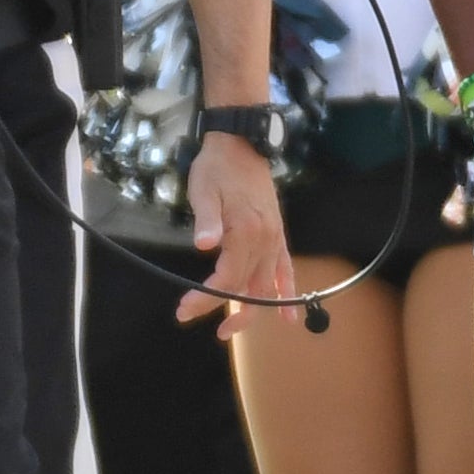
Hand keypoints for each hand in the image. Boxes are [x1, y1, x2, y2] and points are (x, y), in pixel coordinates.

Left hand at [181, 132, 298, 335]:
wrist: (241, 143)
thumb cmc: (217, 168)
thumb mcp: (204, 190)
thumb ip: (207, 220)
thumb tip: (205, 244)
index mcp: (245, 230)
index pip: (227, 278)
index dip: (206, 298)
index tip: (184, 310)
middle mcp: (265, 239)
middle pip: (246, 287)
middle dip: (224, 310)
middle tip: (196, 320)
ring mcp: (274, 238)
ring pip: (267, 285)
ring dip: (253, 310)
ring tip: (232, 329)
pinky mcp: (277, 234)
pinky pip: (286, 270)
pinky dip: (287, 293)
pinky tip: (289, 315)